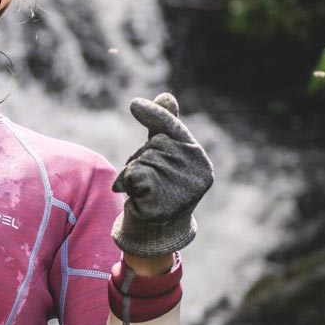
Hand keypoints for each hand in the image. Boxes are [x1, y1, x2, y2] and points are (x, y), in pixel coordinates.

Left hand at [111, 92, 212, 256]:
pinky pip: (135, 175)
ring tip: (141, 188)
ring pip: (142, 160)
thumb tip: (166, 95)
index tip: (133, 103)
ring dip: (132, 171)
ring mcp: (182, 187)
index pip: (173, 129)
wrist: (156, 229)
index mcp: (199, 159)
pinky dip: (126, 182)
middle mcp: (196, 172)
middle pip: (154, 145)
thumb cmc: (161, 187)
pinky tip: (134, 195)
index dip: (153, 115)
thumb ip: (165, 127)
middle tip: (143, 177)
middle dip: (140, 155)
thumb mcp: (164, 155)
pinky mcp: (164, 200)